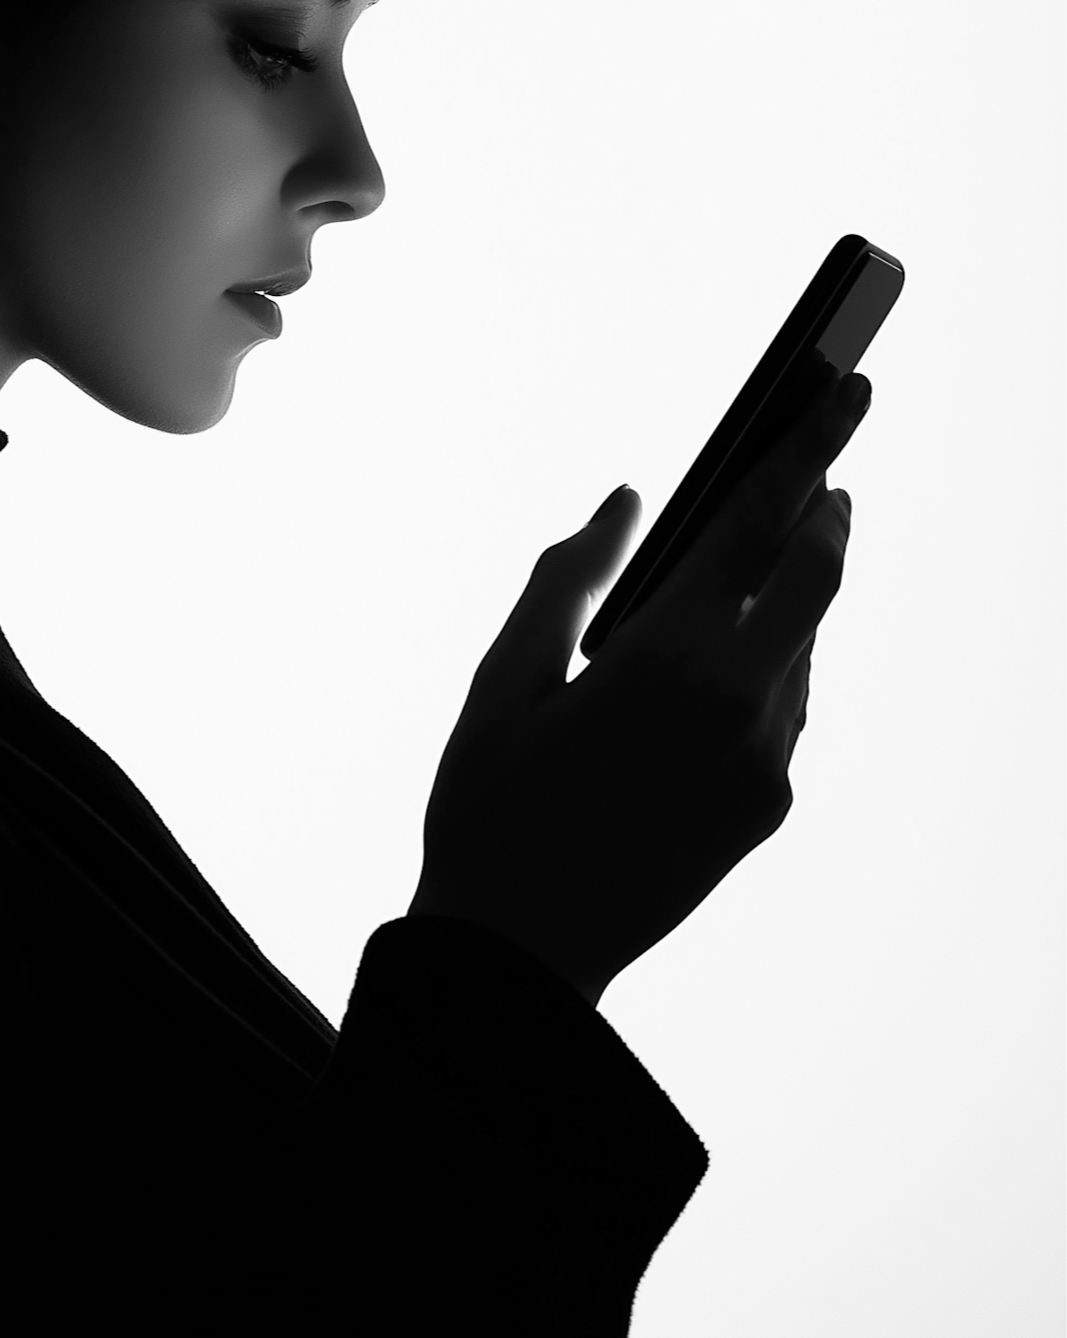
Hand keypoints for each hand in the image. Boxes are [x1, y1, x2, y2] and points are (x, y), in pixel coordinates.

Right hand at [409, 372, 871, 1002]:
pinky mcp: (769, 804)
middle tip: (824, 469)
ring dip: (791, 594)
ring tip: (756, 564)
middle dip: (827, 510)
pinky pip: (787, 707)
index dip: (810, 443)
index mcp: (668, 656)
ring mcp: (765, 759)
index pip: (762, 519)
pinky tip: (723, 664)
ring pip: (806, 643)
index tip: (848, 385)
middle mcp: (738, 702)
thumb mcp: (504, 678)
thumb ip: (568, 576)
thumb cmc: (489, 806)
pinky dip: (770, 663)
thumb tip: (626, 502)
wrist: (520, 952)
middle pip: (819, 574)